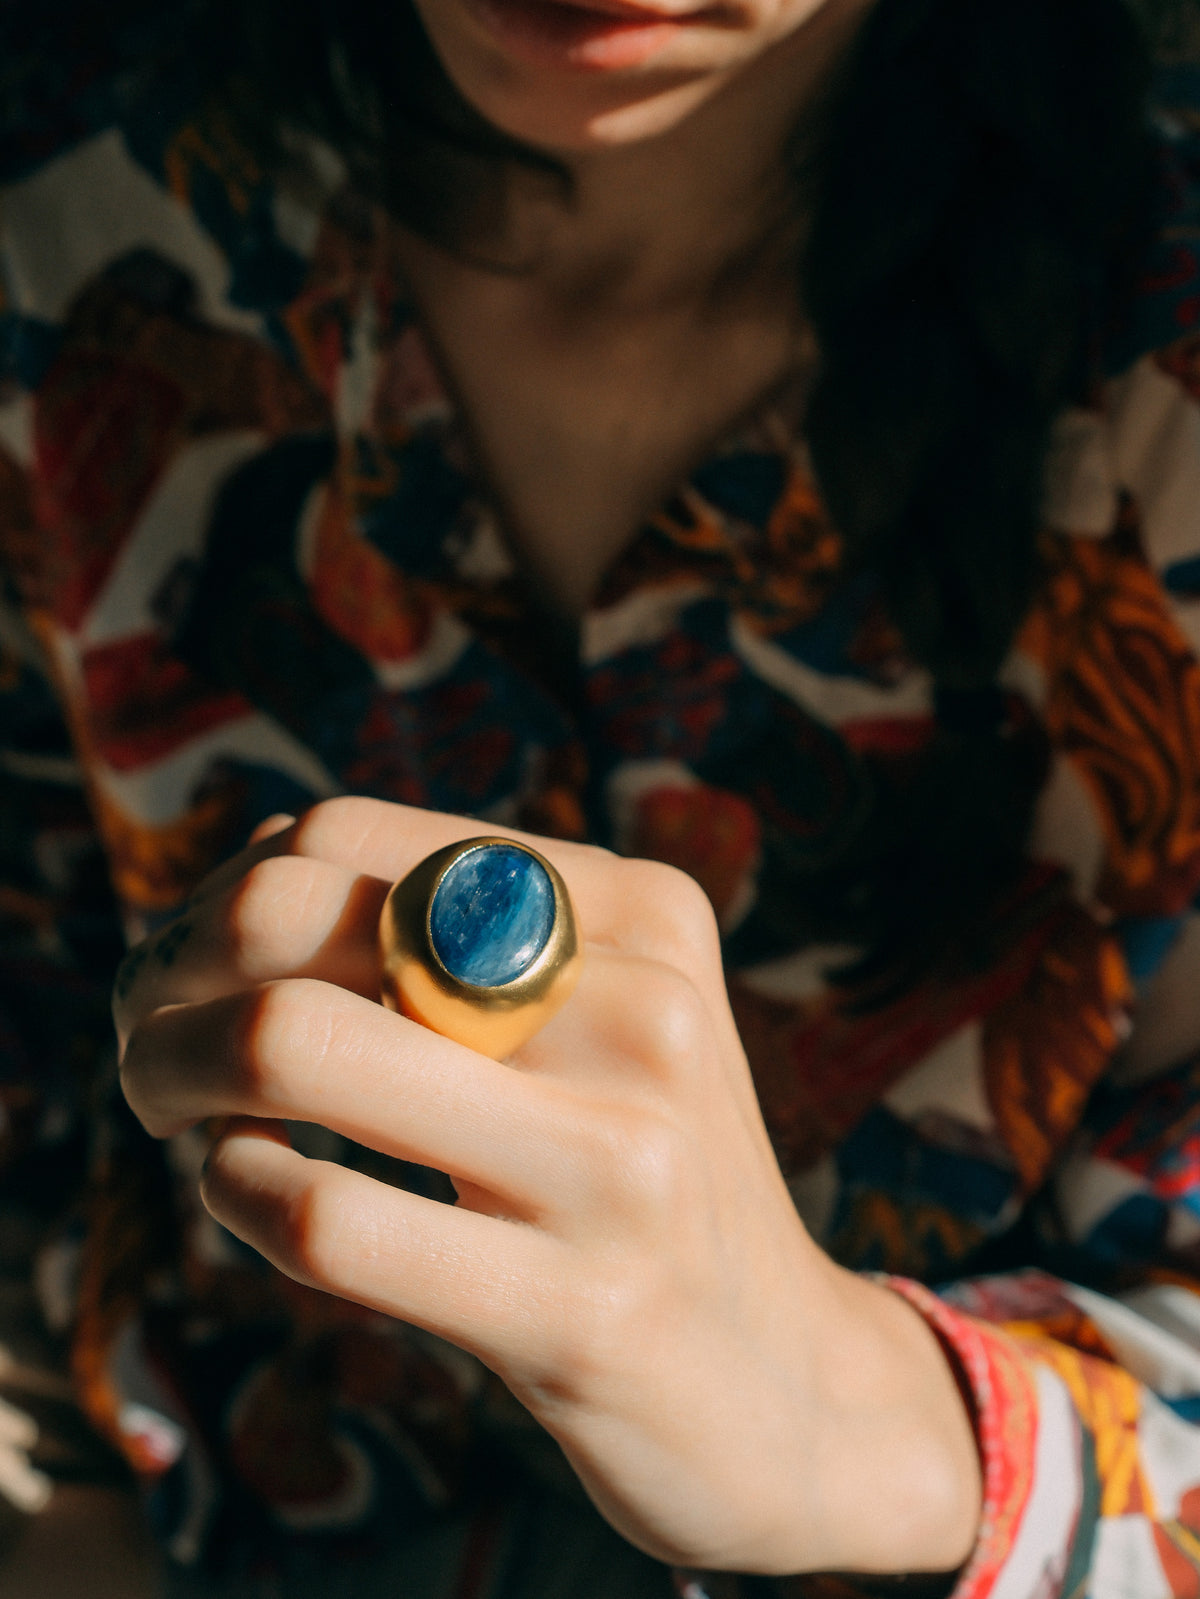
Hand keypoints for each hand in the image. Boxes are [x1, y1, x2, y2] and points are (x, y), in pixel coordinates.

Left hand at [116, 797, 979, 1575]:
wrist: (782, 1384)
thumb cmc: (640, 1184)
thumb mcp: (597, 1025)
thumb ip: (458, 939)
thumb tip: (250, 876)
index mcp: (638, 910)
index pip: (348, 836)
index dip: (222, 896)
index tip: (188, 970)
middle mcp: (642, 1008)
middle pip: (303, 916)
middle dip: (172, 975)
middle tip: (151, 1039)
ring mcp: (621, 1162)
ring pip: (297, 1044)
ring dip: (173, 1073)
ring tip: (175, 1115)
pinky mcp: (580, 1310)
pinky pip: (328, 1217)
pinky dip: (236, 1192)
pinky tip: (245, 1191)